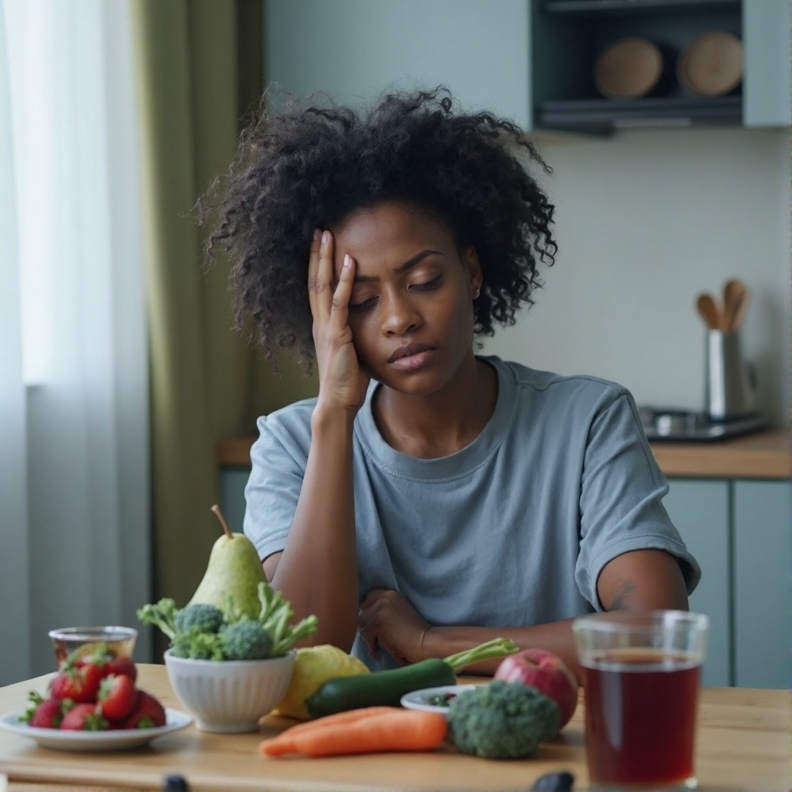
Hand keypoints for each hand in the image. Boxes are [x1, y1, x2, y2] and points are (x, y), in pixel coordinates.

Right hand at [308, 229, 369, 415]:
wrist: (338, 401)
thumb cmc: (347, 380)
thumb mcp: (351, 350)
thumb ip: (354, 334)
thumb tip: (368, 325)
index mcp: (323, 325)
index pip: (317, 289)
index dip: (317, 266)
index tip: (320, 245)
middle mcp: (320, 322)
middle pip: (314, 280)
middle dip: (316, 254)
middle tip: (319, 229)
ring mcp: (326, 327)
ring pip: (321, 285)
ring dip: (324, 258)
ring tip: (327, 234)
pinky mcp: (337, 334)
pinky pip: (340, 301)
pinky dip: (345, 280)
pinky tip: (350, 261)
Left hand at [358, 589, 429, 664]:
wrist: (424, 642)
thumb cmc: (412, 633)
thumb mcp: (397, 613)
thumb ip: (382, 610)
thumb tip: (361, 618)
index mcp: (391, 593)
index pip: (368, 598)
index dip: (369, 612)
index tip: (374, 625)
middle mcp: (385, 596)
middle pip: (362, 611)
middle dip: (367, 625)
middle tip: (376, 637)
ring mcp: (381, 607)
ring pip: (361, 622)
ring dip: (368, 636)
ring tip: (378, 645)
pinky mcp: (378, 619)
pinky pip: (364, 634)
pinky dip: (370, 645)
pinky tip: (378, 651)